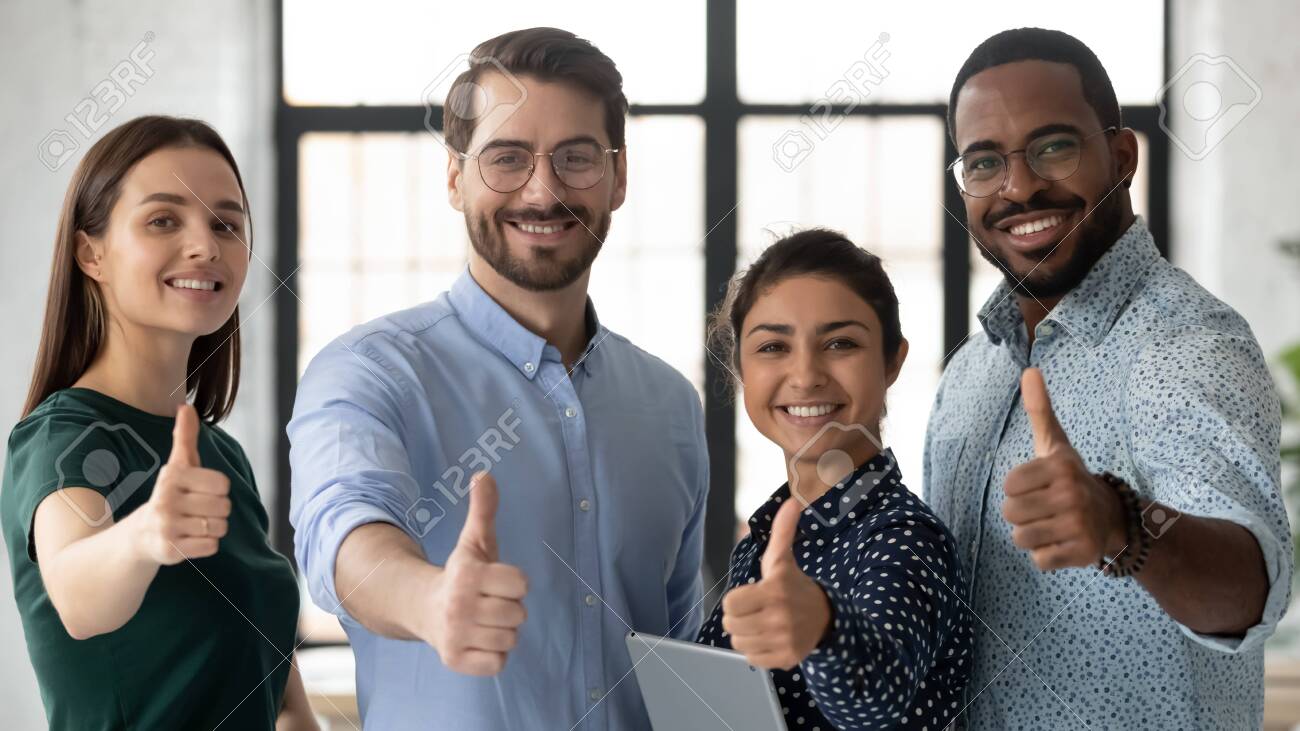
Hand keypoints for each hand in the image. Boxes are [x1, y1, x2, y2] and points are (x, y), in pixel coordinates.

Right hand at [130, 404, 230, 564]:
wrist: (139, 536)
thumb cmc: (169, 495)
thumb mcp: (178, 465)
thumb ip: (185, 437)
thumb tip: (186, 407)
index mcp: (172, 476)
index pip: (223, 484)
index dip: (218, 490)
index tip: (200, 492)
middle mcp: (166, 500)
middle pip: (224, 507)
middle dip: (217, 511)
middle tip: (197, 511)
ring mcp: (166, 526)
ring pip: (220, 527)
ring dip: (213, 529)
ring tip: (193, 525)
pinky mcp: (169, 550)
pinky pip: (211, 546)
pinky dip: (207, 545)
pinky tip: (190, 539)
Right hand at [423, 472, 527, 675]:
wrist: (424, 609)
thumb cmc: (462, 575)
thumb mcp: (475, 541)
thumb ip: (484, 509)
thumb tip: (483, 474)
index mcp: (466, 574)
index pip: (521, 583)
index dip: (513, 582)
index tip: (495, 581)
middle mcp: (458, 605)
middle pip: (518, 614)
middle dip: (508, 608)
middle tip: (487, 603)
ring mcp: (455, 636)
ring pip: (510, 639)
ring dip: (502, 631)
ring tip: (483, 621)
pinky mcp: (456, 661)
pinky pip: (498, 662)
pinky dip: (494, 655)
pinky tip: (478, 640)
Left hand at [721, 497, 831, 669]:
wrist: (825, 617)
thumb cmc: (794, 585)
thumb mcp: (783, 560)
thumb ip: (782, 531)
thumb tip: (792, 502)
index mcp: (774, 591)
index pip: (730, 604)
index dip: (736, 600)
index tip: (750, 596)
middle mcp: (780, 618)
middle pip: (731, 625)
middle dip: (738, 617)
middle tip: (754, 611)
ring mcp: (784, 640)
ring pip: (739, 643)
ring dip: (746, 634)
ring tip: (762, 624)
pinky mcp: (787, 658)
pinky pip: (752, 658)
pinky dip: (756, 650)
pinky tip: (769, 638)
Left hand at [1003, 368, 1126, 570]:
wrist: (1114, 517)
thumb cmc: (1070, 479)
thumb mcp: (1056, 444)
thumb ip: (1040, 410)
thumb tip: (1029, 370)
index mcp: (1060, 467)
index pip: (1008, 485)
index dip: (1018, 488)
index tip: (1040, 486)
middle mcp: (1072, 495)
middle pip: (1010, 514)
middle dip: (1022, 514)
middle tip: (1046, 508)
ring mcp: (1079, 526)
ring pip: (1021, 539)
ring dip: (1032, 536)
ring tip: (1053, 525)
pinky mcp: (1083, 554)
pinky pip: (1039, 560)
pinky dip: (1047, 556)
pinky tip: (1064, 542)